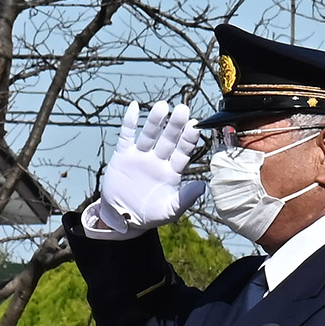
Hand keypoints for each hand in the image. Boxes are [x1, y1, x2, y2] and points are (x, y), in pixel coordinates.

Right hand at [98, 100, 205, 231]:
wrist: (122, 219)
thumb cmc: (149, 215)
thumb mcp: (169, 211)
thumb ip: (185, 199)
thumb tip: (203, 186)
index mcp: (171, 172)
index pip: (182, 152)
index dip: (188, 139)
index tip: (195, 126)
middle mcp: (158, 160)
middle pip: (168, 139)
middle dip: (175, 125)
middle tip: (182, 110)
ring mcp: (140, 156)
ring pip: (149, 135)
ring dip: (155, 121)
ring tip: (162, 106)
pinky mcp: (123, 156)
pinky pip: (126, 136)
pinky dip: (129, 122)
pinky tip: (133, 107)